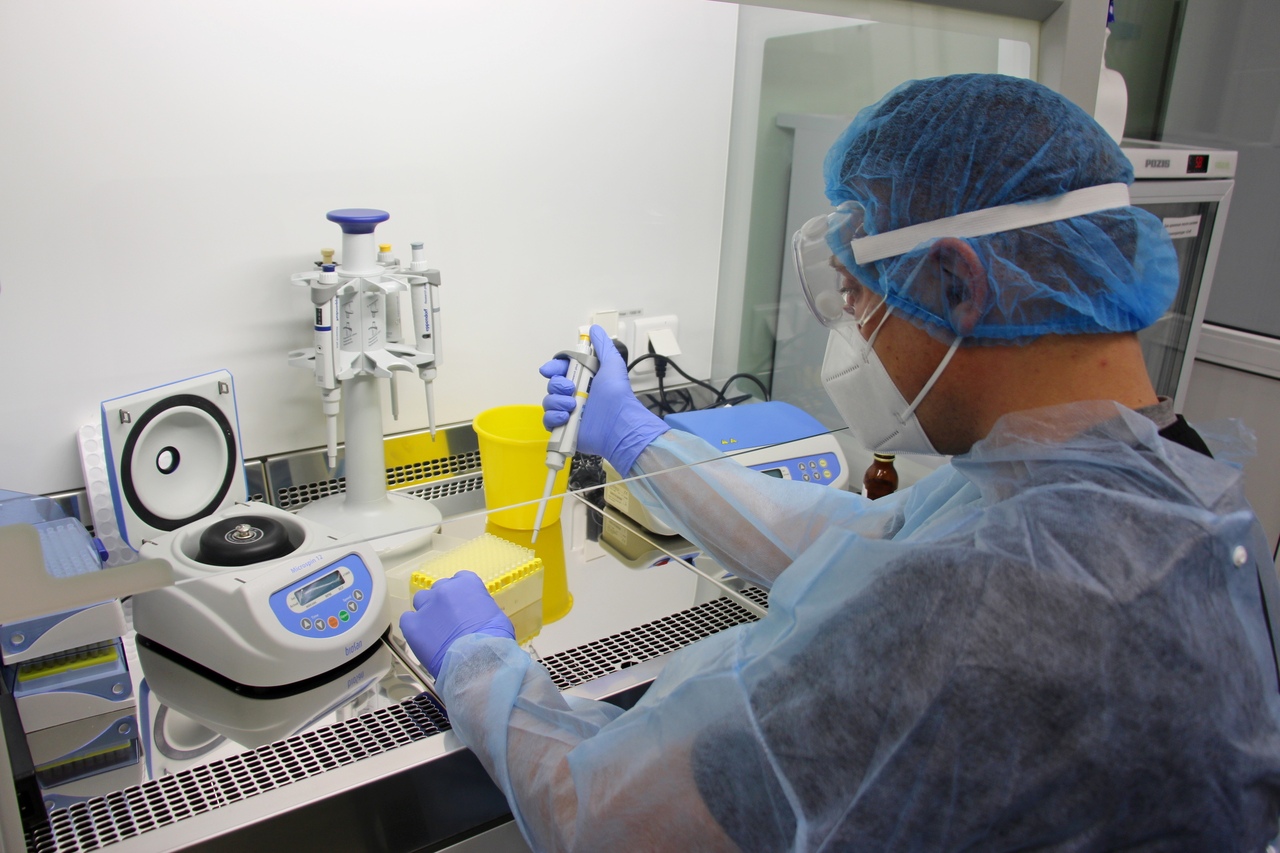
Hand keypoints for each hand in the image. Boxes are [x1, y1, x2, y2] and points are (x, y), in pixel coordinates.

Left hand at [398, 571, 514, 677]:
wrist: (476, 660)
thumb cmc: (493, 640)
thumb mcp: (496, 616)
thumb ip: (480, 607)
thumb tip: (476, 614)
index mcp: (467, 584)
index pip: (459, 579)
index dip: (460, 593)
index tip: (461, 604)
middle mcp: (444, 590)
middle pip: (439, 589)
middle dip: (443, 602)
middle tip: (449, 620)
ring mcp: (427, 606)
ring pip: (421, 600)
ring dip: (427, 610)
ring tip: (434, 629)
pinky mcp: (413, 625)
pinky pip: (407, 619)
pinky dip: (413, 626)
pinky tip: (422, 637)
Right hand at [539, 325, 668, 474]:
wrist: (619, 425)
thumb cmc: (617, 395)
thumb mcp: (612, 364)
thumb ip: (602, 346)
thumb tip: (595, 329)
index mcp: (585, 379)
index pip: (561, 369)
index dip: (554, 367)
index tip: (550, 369)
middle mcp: (576, 394)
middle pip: (552, 384)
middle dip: (557, 385)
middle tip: (571, 390)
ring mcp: (570, 412)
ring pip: (549, 401)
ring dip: (556, 401)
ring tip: (572, 407)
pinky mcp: (565, 428)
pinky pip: (548, 420)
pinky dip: (553, 417)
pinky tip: (566, 417)